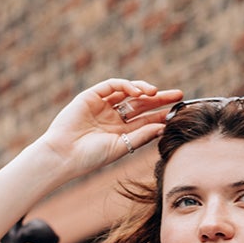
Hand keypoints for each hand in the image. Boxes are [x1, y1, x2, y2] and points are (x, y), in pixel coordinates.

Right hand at [37, 78, 182, 175]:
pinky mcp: (90, 96)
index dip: (162, 114)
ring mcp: (102, 105)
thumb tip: (164, 127)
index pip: (146, 119)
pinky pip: (111, 86)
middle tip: (179, 95)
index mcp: (121, 131)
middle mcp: (113, 117)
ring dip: (144, 90)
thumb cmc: (91, 157)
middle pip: (141, 104)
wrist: (64, 155)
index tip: (180, 111)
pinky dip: (126, 85)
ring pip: (128, 92)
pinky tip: (138, 92)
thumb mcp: (121, 147)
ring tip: (157, 93)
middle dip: (159, 99)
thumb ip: (141, 136)